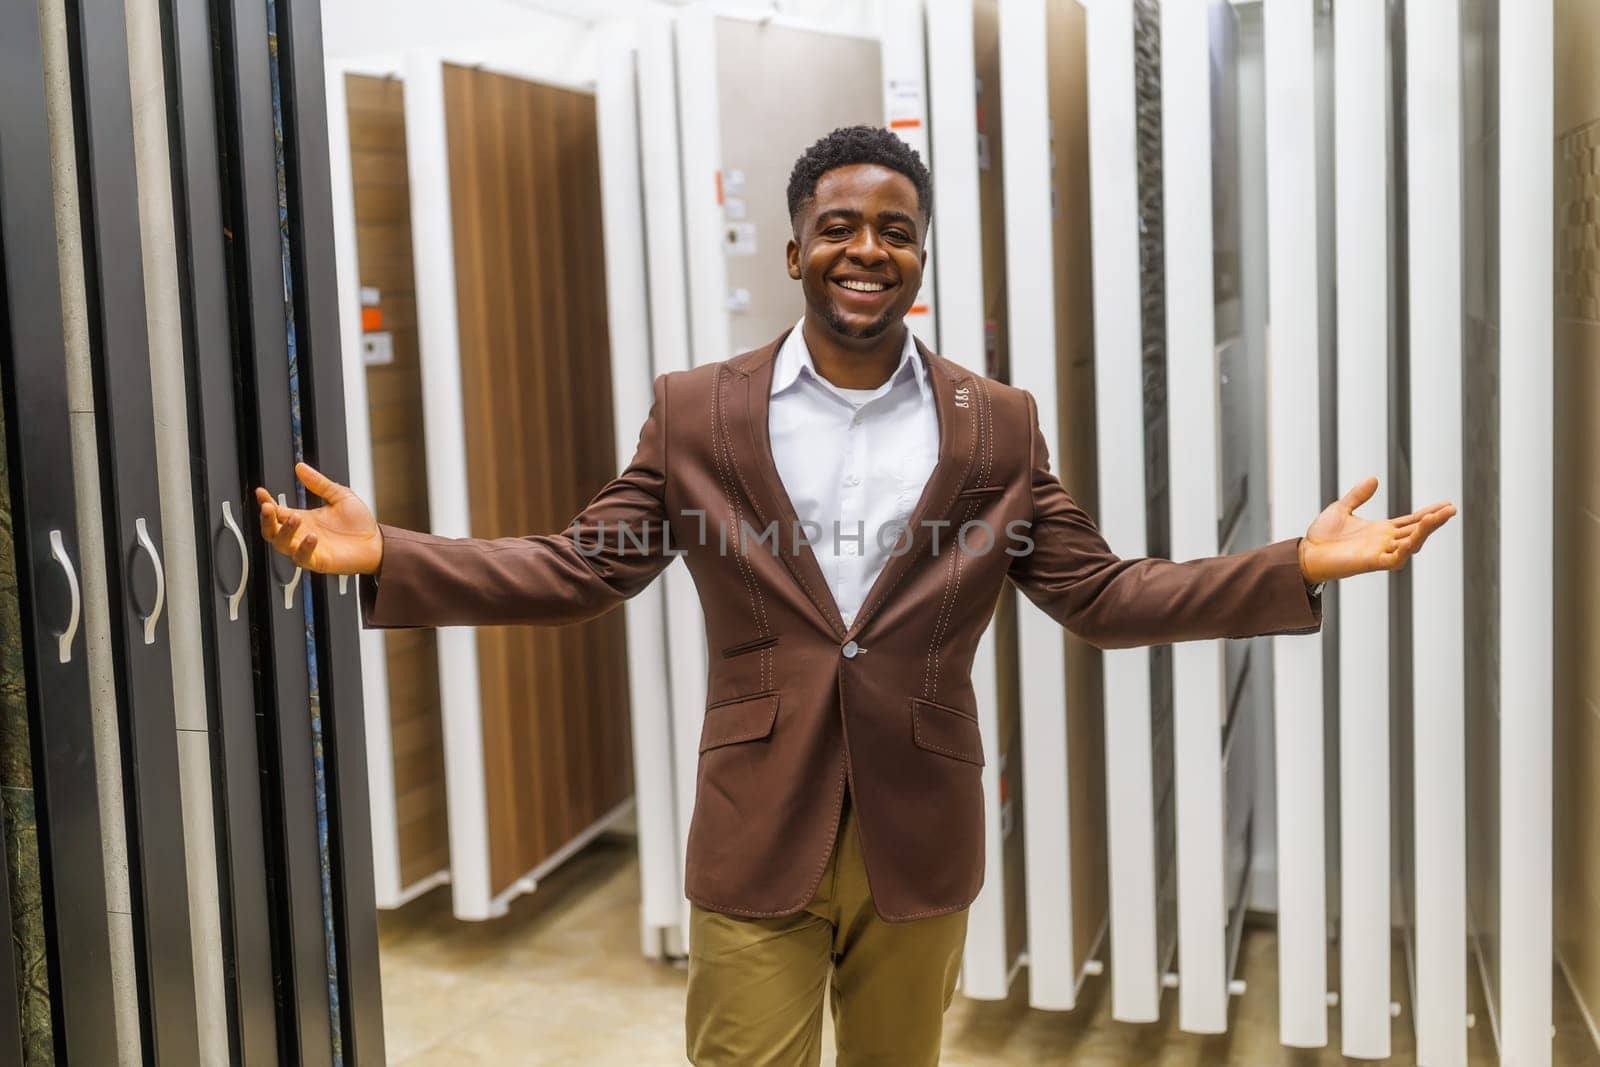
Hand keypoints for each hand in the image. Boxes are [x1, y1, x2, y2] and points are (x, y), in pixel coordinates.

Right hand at [255, 462, 383, 575]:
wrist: (377, 543)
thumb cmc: (359, 524)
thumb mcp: (340, 496)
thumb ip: (320, 483)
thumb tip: (301, 467)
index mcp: (304, 518)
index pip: (277, 511)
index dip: (266, 502)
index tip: (261, 492)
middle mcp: (301, 534)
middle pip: (271, 531)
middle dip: (266, 519)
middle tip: (268, 507)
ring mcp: (308, 548)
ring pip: (281, 545)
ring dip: (285, 531)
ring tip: (296, 517)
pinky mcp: (318, 561)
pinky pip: (301, 558)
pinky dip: (304, 548)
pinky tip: (312, 537)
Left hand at [1299, 475, 1456, 583]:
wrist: (1305, 553)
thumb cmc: (1322, 535)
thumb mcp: (1342, 508)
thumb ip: (1358, 496)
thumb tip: (1375, 478)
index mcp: (1381, 530)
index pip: (1411, 521)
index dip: (1429, 513)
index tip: (1447, 504)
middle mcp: (1385, 542)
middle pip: (1417, 531)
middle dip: (1434, 521)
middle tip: (1451, 509)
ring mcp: (1380, 553)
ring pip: (1411, 544)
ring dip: (1424, 532)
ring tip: (1436, 517)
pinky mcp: (1372, 563)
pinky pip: (1395, 559)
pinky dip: (1405, 550)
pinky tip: (1413, 539)